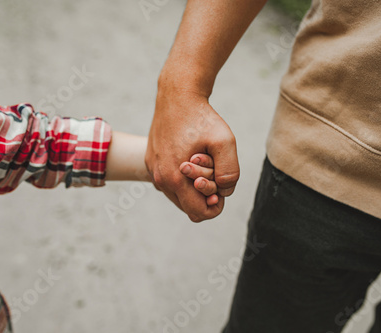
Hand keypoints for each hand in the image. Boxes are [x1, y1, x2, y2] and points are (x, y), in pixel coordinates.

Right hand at [146, 88, 239, 221]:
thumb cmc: (201, 118)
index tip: (222, 185)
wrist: (177, 96)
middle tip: (214, 170)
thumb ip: (230, 172)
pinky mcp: (150, 162)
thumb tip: (224, 191)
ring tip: (202, 161)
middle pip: (188, 208)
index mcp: (174, 179)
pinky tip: (191, 156)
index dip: (216, 206)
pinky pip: (170, 182)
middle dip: (205, 195)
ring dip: (194, 186)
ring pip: (179, 196)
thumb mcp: (225, 142)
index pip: (199, 213)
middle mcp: (159, 179)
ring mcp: (152, 171)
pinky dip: (183, 177)